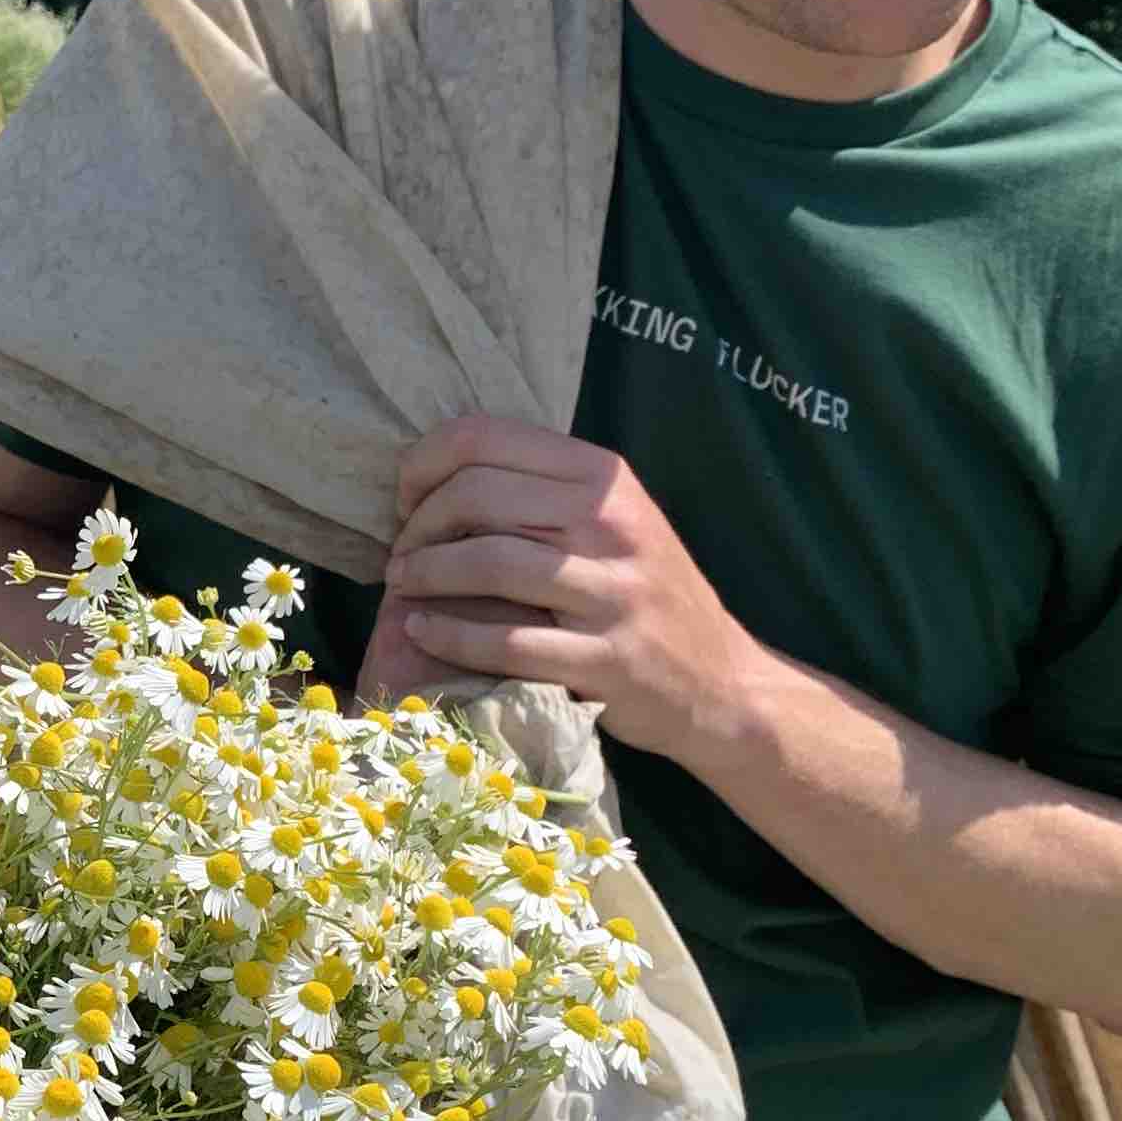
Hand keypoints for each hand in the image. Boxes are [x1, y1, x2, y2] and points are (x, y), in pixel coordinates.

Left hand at [355, 412, 759, 763]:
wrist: (719, 682)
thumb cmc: (643, 594)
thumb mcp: (611, 521)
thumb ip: (541, 491)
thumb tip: (441, 472)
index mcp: (604, 478)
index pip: (487, 438)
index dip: (425, 465)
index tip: (407, 499)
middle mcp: (612, 524)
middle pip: (478, 495)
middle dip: (419, 524)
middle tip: (402, 553)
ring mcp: (613, 593)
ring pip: (490, 562)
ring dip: (426, 574)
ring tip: (403, 586)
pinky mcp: (605, 659)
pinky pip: (507, 641)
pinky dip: (449, 635)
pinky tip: (422, 631)